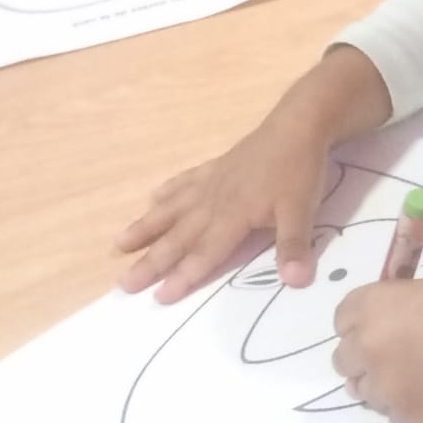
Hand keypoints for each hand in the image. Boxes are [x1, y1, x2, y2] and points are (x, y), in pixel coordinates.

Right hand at [118, 106, 329, 301]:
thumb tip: (295, 282)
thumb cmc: (299, 171)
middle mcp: (213, 201)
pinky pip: (185, 181)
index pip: (204, 252)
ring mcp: (211, 182)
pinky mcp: (216, 166)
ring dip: (146, 226)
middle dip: (152, 261)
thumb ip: (294, 246)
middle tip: (124, 283)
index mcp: (233, 215)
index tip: (158, 297)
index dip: (183, 276)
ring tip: (119, 243)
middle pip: (178, 236)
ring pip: (172, 208)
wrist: (296, 125)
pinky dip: (168, 190)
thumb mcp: (303, 211)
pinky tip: (153, 197)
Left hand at [332, 252, 422, 422]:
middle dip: (367, 361)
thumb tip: (373, 349)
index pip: (342, 324)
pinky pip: (397, 415)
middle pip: (345, 362)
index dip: (364, 329)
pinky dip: (414, 406)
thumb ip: (385, 319)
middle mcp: (365, 346)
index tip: (385, 331)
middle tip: (401, 359)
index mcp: (367, 306)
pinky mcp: (408, 417)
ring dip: (387, 387)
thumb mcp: (415, 295)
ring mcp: (385, 386)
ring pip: (368, 393)